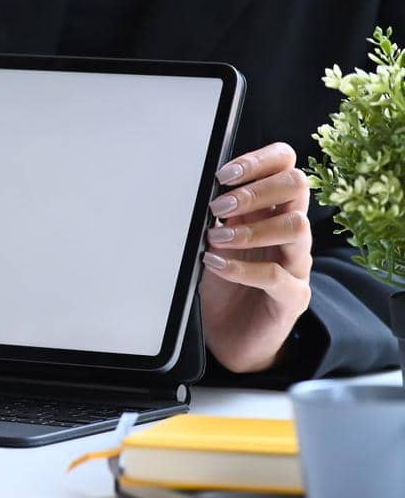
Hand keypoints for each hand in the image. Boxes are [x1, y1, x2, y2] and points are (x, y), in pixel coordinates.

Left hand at [198, 143, 313, 373]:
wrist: (230, 336)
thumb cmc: (222, 283)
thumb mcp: (215, 239)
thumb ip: (217, 214)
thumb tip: (200, 188)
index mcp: (272, 210)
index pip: (286, 166)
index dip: (260, 160)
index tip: (224, 175)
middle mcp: (291, 232)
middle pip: (297, 186)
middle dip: (255, 190)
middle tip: (219, 208)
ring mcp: (297, 263)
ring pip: (296, 226)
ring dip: (249, 228)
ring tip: (216, 239)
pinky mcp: (293, 296)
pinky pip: (277, 275)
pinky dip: (242, 267)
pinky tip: (216, 264)